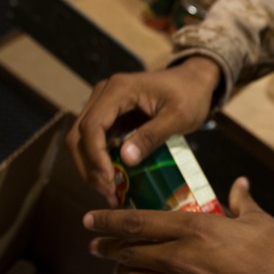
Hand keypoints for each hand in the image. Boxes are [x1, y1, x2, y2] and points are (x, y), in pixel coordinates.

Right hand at [65, 56, 221, 205]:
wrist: (194, 80)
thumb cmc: (190, 94)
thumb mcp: (178, 117)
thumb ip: (152, 136)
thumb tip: (126, 159)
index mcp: (119, 89)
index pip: (92, 125)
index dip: (95, 156)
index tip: (110, 180)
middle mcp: (104, 94)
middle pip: (79, 135)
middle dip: (89, 167)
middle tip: (108, 193)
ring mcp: (104, 104)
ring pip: (82, 140)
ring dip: (91, 168)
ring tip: (110, 192)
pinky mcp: (109, 116)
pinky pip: (95, 141)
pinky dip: (100, 162)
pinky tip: (112, 180)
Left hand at [85, 177, 273, 273]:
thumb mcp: (261, 222)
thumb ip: (241, 202)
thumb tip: (240, 184)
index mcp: (195, 229)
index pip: (137, 222)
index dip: (108, 220)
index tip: (89, 219)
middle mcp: (179, 260)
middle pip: (128, 253)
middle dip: (107, 247)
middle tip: (97, 244)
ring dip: (123, 272)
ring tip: (119, 268)